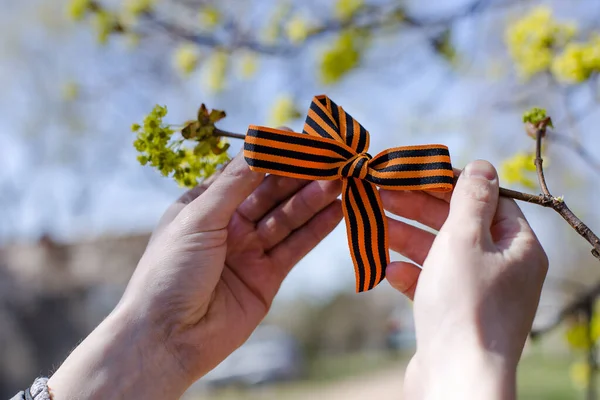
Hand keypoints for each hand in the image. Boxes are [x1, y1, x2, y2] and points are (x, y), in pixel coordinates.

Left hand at [48, 150, 342, 398]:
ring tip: (341, 181)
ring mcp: (250, 251)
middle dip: (300, 175)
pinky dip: (317, 229)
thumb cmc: (170, 272)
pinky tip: (337, 210)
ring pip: (288, 218)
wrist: (169, 339)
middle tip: (331, 159)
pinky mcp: (268, 276)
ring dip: (313, 199)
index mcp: (206, 205)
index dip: (274, 154)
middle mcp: (230, 225)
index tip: (303, 138)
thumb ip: (235, 183)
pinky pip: (296, 246)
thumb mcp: (198, 218)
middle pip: (272, 193)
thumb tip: (262, 142)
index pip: (247, 171)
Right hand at [381, 160, 547, 398]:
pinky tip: (388, 270)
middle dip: (417, 208)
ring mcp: (478, 294)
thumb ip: (470, 198)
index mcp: (518, 247)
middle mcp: (503, 269)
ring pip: (440, 254)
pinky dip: (410, 273)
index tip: (412, 172)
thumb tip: (481, 165)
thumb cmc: (465, 304)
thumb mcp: (464, 238)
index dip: (448, 182)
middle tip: (380, 193)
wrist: (456, 379)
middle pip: (457, 225)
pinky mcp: (455, 315)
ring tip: (372, 224)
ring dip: (406, 237)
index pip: (485, 200)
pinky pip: (432, 284)